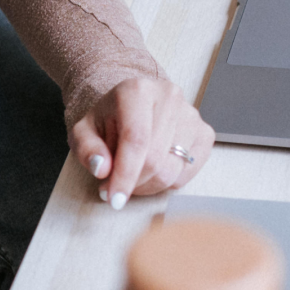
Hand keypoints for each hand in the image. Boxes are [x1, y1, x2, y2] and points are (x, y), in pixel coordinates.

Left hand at [69, 77, 212, 208]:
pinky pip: (186, 174)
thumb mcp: (85, 131)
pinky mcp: (205, 133)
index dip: (125, 174)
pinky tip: (150, 171)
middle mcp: (169, 97)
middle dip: (132, 183)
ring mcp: (192, 115)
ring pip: (172, 170)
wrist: (133, 106)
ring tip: (130, 177)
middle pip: (155, 159)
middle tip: (114, 190)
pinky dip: (165, 182)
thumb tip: (101, 168)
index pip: (135, 139)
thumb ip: (87, 149)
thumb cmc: (109, 119)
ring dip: (147, 185)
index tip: (114, 199)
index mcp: (137, 91)